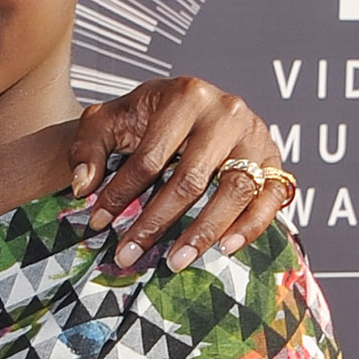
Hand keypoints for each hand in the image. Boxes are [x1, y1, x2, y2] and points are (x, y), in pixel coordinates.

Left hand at [70, 78, 290, 268]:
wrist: (185, 106)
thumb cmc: (145, 118)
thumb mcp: (107, 120)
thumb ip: (87, 148)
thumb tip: (84, 186)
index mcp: (186, 95)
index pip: (151, 157)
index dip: (121, 194)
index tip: (98, 223)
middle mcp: (226, 112)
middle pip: (192, 179)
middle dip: (155, 222)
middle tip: (128, 255)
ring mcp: (256, 135)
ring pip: (235, 190)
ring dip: (204, 232)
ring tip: (174, 262)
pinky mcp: (274, 158)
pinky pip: (273, 195)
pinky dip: (252, 225)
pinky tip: (225, 248)